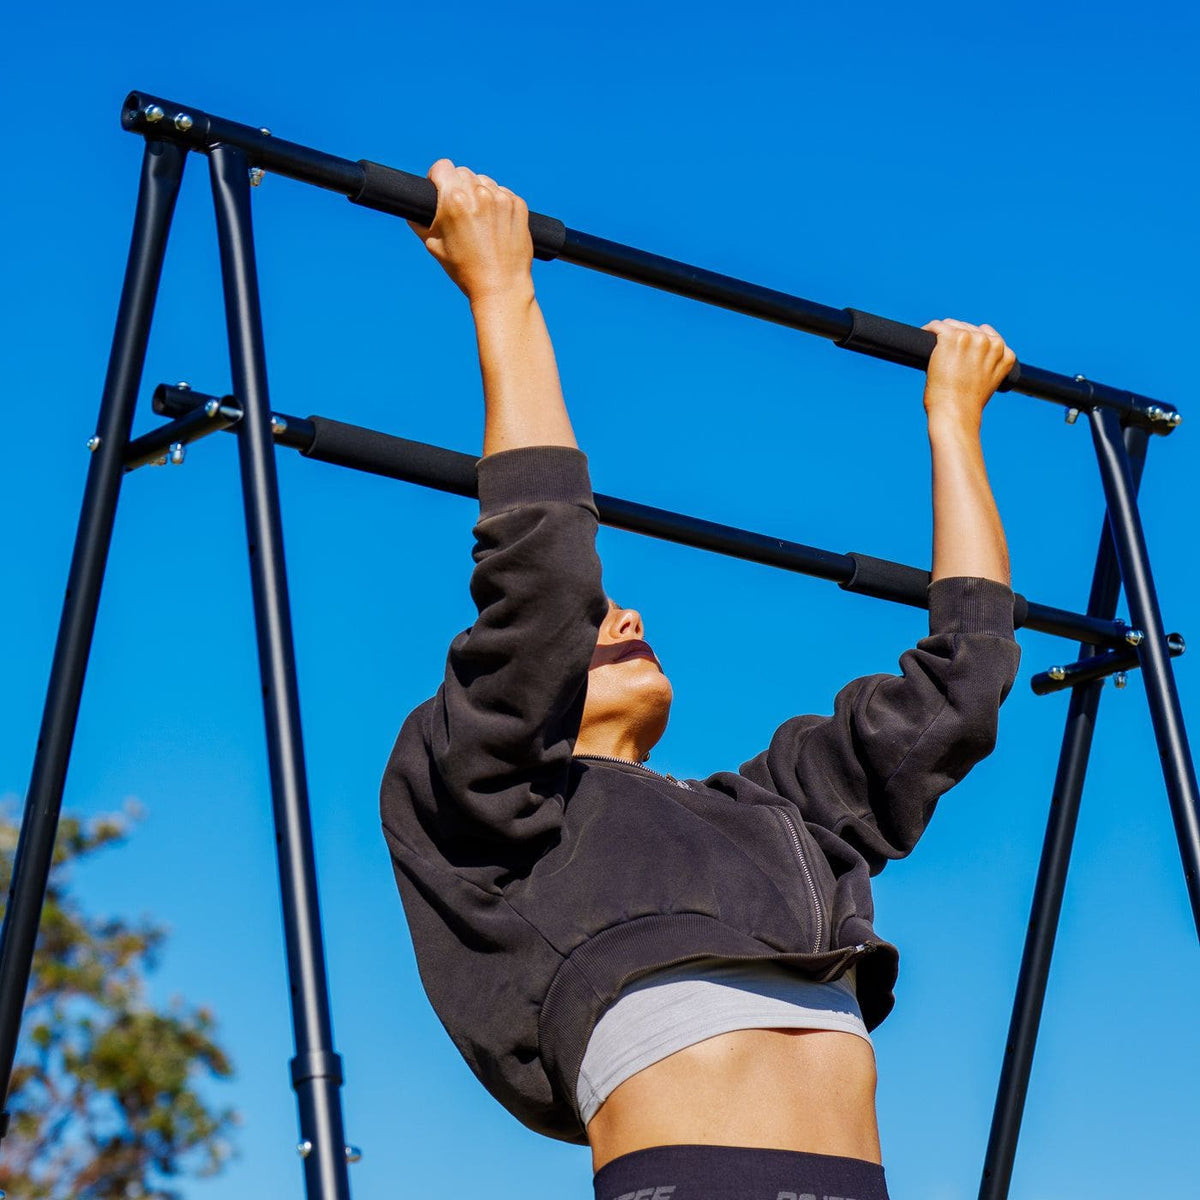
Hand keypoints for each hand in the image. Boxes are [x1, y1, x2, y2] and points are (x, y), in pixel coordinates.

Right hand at [407, 159, 533, 304]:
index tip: (439, 189)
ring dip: (479, 193)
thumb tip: (413, 209)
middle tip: (460, 210)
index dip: (437, 178)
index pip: (442, 167)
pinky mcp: (518, 205)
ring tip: (479, 220)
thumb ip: (419, 221)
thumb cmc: (464, 269)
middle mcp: (478, 194)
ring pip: (484, 181)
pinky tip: (495, 224)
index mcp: (453, 200)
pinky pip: (503, 193)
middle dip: (458, 186)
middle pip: (463, 173)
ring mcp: (501, 198)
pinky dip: (498, 203)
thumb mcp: (433, 245)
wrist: (500, 287)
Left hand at [921, 319, 1015, 428]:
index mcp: (1005, 354)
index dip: (971, 341)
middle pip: (969, 328)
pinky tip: (923, 336)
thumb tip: (972, 356)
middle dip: (956, 338)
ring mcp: (971, 339)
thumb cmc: (967, 404)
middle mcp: (991, 343)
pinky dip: (929, 330)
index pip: (986, 335)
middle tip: (945, 353)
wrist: (956, 413)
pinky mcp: (951, 338)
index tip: (960, 348)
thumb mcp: (988, 383)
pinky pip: (937, 327)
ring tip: (935, 348)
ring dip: (942, 334)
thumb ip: (988, 365)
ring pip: (953, 325)